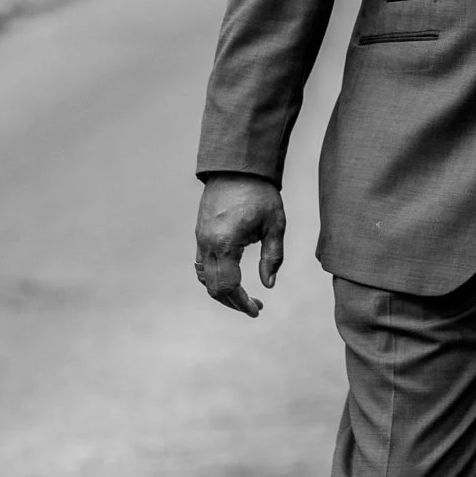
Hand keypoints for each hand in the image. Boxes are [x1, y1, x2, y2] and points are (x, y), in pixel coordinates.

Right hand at [194, 174, 285, 318]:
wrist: (237, 165)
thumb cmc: (260, 193)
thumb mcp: (275, 225)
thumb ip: (272, 257)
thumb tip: (268, 285)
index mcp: (226, 243)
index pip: (229, 286)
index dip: (242, 303)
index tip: (257, 311)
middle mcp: (208, 243)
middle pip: (213, 288)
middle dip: (233, 302)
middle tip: (255, 306)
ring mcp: (201, 238)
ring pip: (205, 278)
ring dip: (222, 291)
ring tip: (244, 295)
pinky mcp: (200, 233)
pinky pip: (202, 264)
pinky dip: (214, 277)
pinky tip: (231, 277)